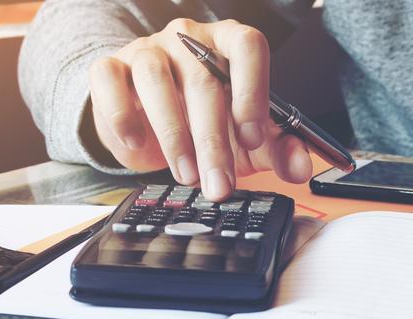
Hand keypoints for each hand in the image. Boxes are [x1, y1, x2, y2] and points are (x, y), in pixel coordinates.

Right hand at [89, 18, 312, 200]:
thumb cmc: (207, 124)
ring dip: (174, 136)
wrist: (150, 122)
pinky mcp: (111, 67)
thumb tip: (302, 168)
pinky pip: (109, 80)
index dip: (252, 90)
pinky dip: (121, 115)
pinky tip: (136, 142)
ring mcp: (148, 50)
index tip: (252, 138)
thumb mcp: (248, 141)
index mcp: (229, 46)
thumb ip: (279, 150)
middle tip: (220, 185)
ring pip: (158, 81)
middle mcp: (189, 40)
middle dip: (214, 142)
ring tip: (187, 176)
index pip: (248, 46)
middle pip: (204, 80)